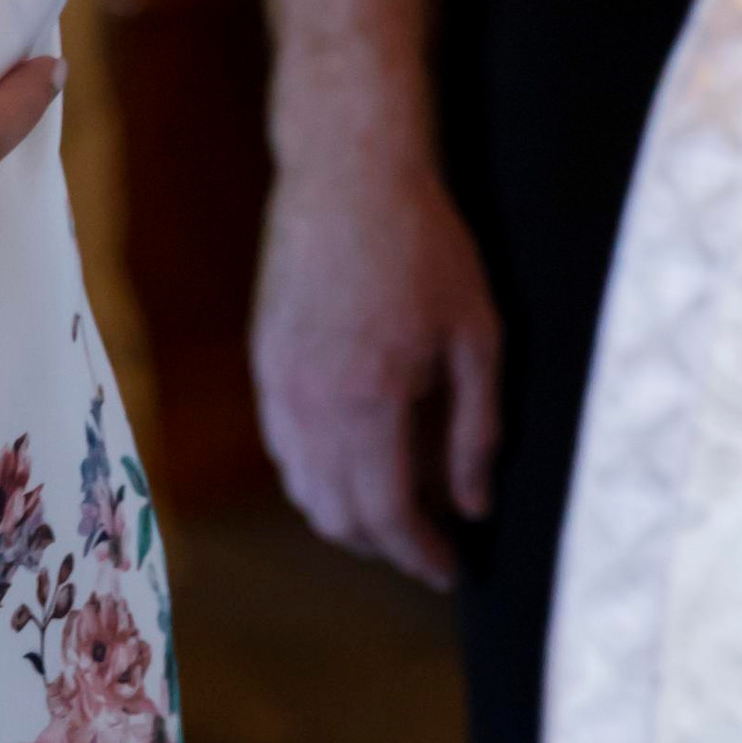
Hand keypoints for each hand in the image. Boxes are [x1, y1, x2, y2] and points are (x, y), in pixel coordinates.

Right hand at [254, 132, 499, 586]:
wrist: (347, 172)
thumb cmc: (425, 246)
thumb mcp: (477, 334)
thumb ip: (477, 429)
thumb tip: (475, 506)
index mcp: (369, 401)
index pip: (389, 514)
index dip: (421, 554)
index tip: (452, 569)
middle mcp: (310, 404)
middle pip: (338, 516)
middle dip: (386, 545)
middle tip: (431, 546)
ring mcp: (277, 384)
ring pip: (303, 489)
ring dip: (347, 517)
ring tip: (397, 512)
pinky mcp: (264, 361)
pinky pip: (283, 449)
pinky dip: (316, 477)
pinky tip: (353, 463)